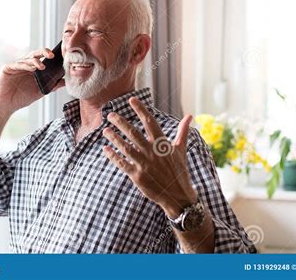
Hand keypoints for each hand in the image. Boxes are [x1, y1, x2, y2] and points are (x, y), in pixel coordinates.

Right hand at [0, 48, 64, 116]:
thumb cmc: (22, 98)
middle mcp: (25, 65)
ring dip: (35, 61)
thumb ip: (52, 85)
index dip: (50, 55)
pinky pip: (17, 64)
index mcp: (33, 68)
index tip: (60, 56)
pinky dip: (25, 65)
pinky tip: (32, 68)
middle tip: (52, 55)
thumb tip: (65, 81)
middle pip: (35, 54)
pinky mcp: (7, 68)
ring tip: (42, 66)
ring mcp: (16, 65)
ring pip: (27, 59)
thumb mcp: (40, 91)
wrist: (7, 106)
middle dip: (44, 52)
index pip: (43, 58)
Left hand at [102, 97, 196, 217]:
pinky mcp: (137, 176)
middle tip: (110, 115)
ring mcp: (144, 164)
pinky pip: (122, 164)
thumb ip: (183, 131)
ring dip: (114, 138)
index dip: (141, 110)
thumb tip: (190, 116)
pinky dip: (113, 156)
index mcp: (163, 144)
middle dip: (121, 122)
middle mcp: (152, 152)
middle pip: (133, 133)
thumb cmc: (179, 171)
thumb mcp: (181, 150)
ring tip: (105, 130)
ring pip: (125, 147)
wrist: (178, 196)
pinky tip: (105, 149)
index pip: (150, 122)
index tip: (131, 100)